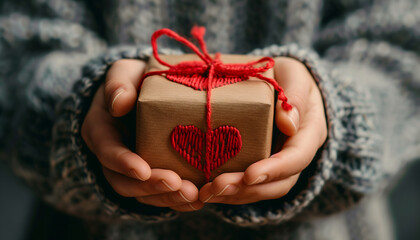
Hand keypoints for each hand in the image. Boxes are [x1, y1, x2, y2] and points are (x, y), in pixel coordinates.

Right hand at [82, 59, 202, 210]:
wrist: (144, 91)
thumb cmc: (134, 80)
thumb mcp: (123, 73)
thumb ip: (118, 84)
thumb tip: (120, 103)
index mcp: (101, 131)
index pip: (107, 151)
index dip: (123, 163)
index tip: (143, 170)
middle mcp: (113, 156)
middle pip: (125, 182)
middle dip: (151, 188)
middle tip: (178, 186)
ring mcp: (132, 169)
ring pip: (144, 194)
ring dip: (168, 199)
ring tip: (195, 197)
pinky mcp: (152, 174)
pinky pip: (160, 194)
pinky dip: (178, 199)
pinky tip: (199, 199)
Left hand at [199, 57, 326, 203]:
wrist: (282, 82)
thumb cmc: (288, 76)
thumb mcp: (294, 76)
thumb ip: (294, 96)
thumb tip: (289, 124)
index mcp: (310, 133)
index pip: (297, 158)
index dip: (274, 170)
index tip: (250, 175)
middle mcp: (296, 154)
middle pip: (278, 183)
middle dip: (248, 189)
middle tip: (217, 187)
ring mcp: (279, 163)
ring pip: (262, 189)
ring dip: (235, 195)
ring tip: (206, 193)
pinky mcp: (261, 164)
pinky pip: (248, 186)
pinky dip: (229, 191)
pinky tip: (206, 191)